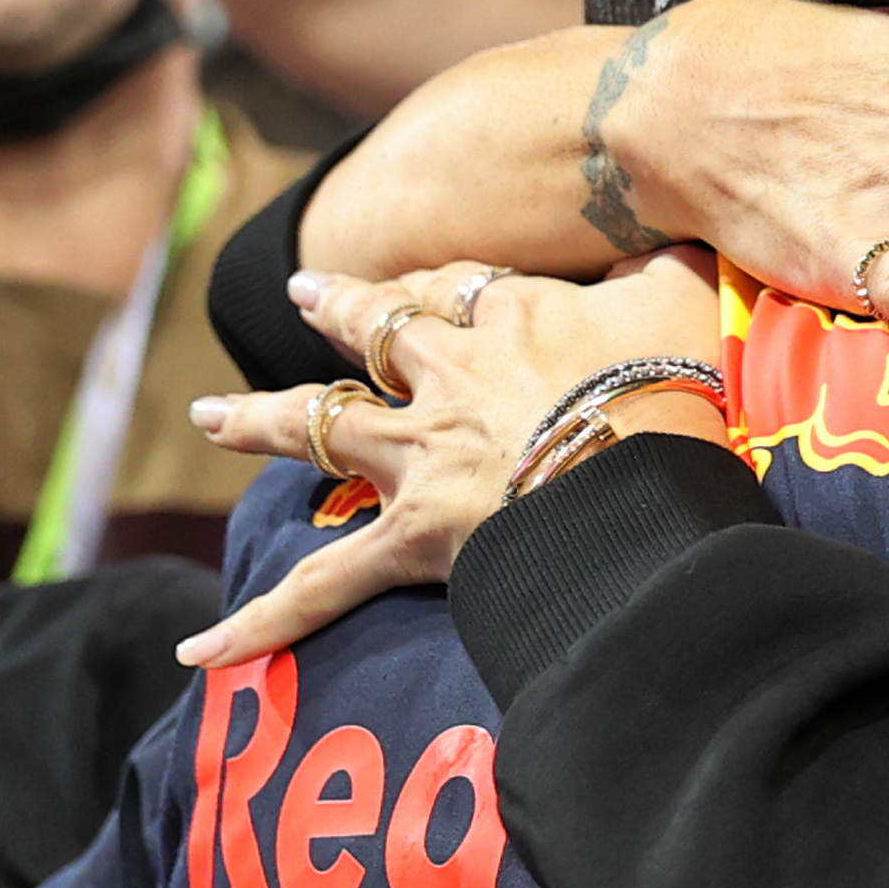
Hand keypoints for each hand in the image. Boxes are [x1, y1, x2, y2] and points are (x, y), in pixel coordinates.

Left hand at [179, 255, 731, 665]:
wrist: (642, 486)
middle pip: (371, 332)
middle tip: (299, 293)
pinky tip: (200, 650)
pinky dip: (262, 620)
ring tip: (210, 417)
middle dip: (334, 311)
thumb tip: (688, 237)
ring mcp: (420, 457)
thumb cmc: (675, 391)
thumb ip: (676, 264)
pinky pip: (325, 583)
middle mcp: (446, 377)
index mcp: (508, 319)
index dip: (432, 286)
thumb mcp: (685, 299)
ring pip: (319, 426)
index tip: (418, 284)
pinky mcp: (411, 539)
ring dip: (258, 421)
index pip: (454, 289)